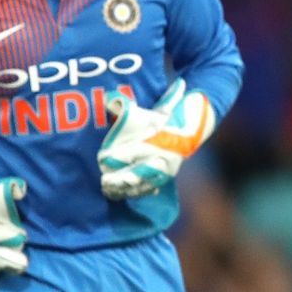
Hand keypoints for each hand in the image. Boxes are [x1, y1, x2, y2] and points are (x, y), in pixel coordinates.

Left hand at [98, 80, 214, 199]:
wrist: (189, 132)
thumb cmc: (163, 120)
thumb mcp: (149, 111)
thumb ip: (128, 106)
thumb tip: (109, 97)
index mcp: (158, 141)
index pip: (136, 150)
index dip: (119, 155)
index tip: (102, 158)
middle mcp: (162, 158)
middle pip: (140, 171)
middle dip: (122, 177)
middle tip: (105, 180)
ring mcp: (163, 171)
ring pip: (142, 183)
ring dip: (124, 188)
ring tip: (107, 188)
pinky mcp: (162, 180)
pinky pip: (146, 189)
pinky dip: (132, 192)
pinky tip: (116, 194)